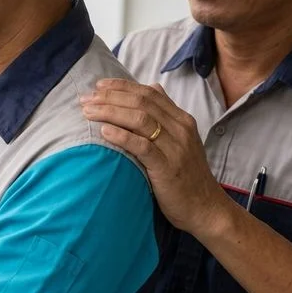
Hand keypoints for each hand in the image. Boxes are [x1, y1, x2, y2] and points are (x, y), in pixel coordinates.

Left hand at [80, 79, 233, 234]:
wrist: (206, 208)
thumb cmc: (186, 175)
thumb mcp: (181, 139)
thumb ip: (166, 114)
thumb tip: (152, 87)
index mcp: (182, 120)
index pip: (148, 93)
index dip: (121, 86)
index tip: (98, 85)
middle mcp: (180, 129)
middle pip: (141, 103)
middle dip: (109, 97)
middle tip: (85, 98)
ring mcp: (175, 147)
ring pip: (140, 119)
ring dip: (110, 112)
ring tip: (88, 112)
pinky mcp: (168, 167)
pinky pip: (142, 146)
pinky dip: (122, 136)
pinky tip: (104, 132)